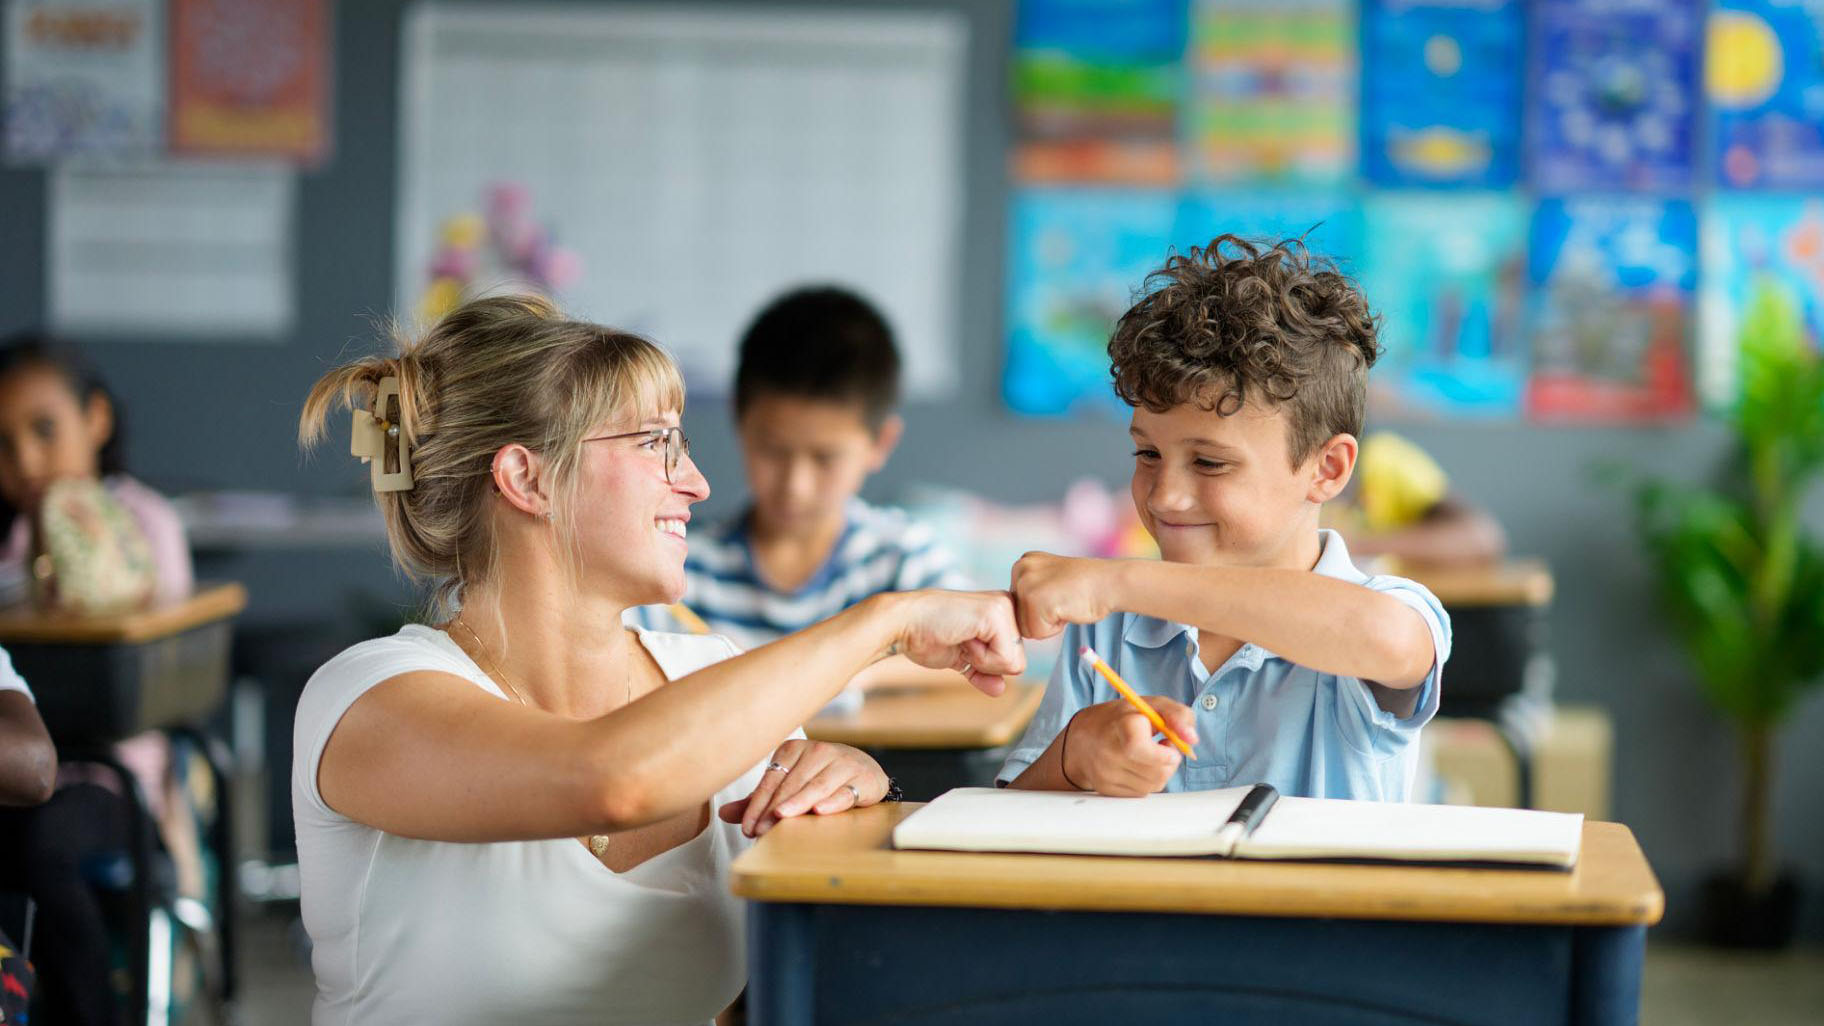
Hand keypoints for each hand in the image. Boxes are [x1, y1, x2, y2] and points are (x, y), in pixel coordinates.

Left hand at [718, 739, 888, 837]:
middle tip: (758, 830)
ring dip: (798, 803)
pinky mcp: (863, 777)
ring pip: (816, 786)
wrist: (865, 772)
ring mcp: (842, 762)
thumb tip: (723, 813)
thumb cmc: (819, 779)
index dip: (757, 803)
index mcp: (794, 750)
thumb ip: (760, 800)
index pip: (771, 778)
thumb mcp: (789, 786)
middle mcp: (818, 751)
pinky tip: (820, 811)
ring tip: (781, 817)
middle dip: (773, 808)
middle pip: (791, 784)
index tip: (746, 826)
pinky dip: (833, 801)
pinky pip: (845, 791)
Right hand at [889, 590, 1025, 695]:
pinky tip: (962, 639)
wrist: (904, 625)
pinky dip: (980, 659)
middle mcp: (1008, 605)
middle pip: (1018, 662)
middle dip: (987, 664)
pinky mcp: (996, 615)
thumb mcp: (963, 657)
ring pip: (1013, 662)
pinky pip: (1003, 659)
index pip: (1015, 658)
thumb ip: (985, 672)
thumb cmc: (927, 636)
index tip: (964, 643)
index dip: (987, 664)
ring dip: (982, 661)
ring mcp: (1003, 607)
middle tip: (962, 641)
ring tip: (961, 638)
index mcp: (1003, 612)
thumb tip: (1001, 689)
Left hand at [1010, 552, 1117, 639]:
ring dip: (1048, 624)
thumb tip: (1014, 617)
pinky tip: (1068, 608)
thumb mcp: (1050, 579)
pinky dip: (1054, 629)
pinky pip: (1037, 633)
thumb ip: (1032, 590)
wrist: (1109, 582)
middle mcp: (1020, 569)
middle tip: (1064, 599)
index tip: (1059, 594)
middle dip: (1041, 617)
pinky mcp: (1034, 600)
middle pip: (1017, 617)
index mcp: (1023, 563)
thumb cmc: (1086, 586)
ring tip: (1066, 604)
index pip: (1017, 605)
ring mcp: (1026, 584)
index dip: (1040, 609)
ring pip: (1025, 627)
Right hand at [1061, 697, 1198, 797]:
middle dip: (1169, 761)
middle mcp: (1110, 753)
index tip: (1168, 743)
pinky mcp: (1106, 789)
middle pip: (1157, 772)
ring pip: (1153, 785)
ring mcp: (1106, 774)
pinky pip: (1142, 793)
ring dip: (1159, 772)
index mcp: (1121, 726)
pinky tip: (1137, 767)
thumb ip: (1178, 715)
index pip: (1141, 749)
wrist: (1083, 737)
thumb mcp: (1152, 705)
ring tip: (1148, 755)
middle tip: (1161, 746)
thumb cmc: (1123, 718)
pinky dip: (1147, 781)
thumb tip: (1192, 739)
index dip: (1164, 752)